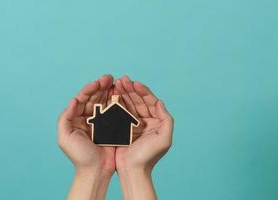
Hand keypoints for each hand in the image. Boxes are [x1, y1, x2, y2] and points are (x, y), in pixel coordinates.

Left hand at [58, 74, 115, 199]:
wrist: (95, 171)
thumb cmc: (79, 157)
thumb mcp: (65, 138)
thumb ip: (65, 118)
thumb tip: (73, 100)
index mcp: (75, 118)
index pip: (82, 98)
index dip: (90, 89)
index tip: (98, 82)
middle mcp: (87, 117)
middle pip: (94, 97)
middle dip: (101, 86)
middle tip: (110, 78)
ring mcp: (100, 121)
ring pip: (105, 101)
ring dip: (110, 91)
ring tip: (116, 82)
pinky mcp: (112, 126)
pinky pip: (115, 111)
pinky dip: (118, 102)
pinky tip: (121, 94)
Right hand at [114, 76, 173, 199]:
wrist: (133, 171)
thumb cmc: (148, 157)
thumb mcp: (164, 140)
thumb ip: (167, 120)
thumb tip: (160, 102)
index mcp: (157, 122)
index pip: (150, 101)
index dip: (143, 91)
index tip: (134, 83)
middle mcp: (146, 121)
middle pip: (138, 100)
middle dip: (130, 89)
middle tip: (122, 79)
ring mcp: (133, 124)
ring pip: (129, 104)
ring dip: (123, 93)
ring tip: (116, 84)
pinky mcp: (122, 128)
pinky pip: (119, 112)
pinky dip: (116, 103)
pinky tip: (111, 95)